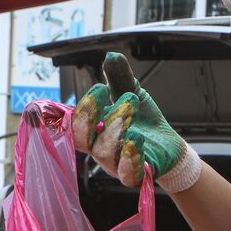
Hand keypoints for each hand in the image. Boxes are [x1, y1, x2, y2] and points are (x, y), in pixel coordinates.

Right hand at [71, 53, 201, 192]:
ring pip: (103, 151)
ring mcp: (115, 163)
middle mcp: (98, 147)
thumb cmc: (143, 121)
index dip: (60, 113)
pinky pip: (126, 174)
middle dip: (88, 113)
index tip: (85, 91)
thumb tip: (111, 55)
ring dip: (114, 127)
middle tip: (102, 89)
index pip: (70, 121)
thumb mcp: (132, 93)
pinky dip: (129, 157)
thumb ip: (120, 77)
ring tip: (129, 105)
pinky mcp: (135, 175)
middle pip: (80, 137)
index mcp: (93, 128)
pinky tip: (136, 139)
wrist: (169, 146)